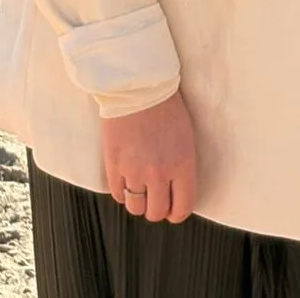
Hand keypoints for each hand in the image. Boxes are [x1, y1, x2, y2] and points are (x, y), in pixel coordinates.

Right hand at [101, 90, 196, 223]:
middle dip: (157, 208)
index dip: (177, 212)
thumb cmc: (167, 109)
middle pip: (156, 213)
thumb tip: (177, 193)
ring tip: (140, 187)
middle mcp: (159, 173)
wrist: (139, 87)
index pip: (182, 207)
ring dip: (139, 201)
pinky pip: (117, 195)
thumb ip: (182, 168)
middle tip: (156, 197)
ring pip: (136, 208)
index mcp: (182, 164)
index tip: (173, 208)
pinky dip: (122, 191)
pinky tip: (126, 178)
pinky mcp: (113, 166)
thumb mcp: (186, 138)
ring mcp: (134, 171)